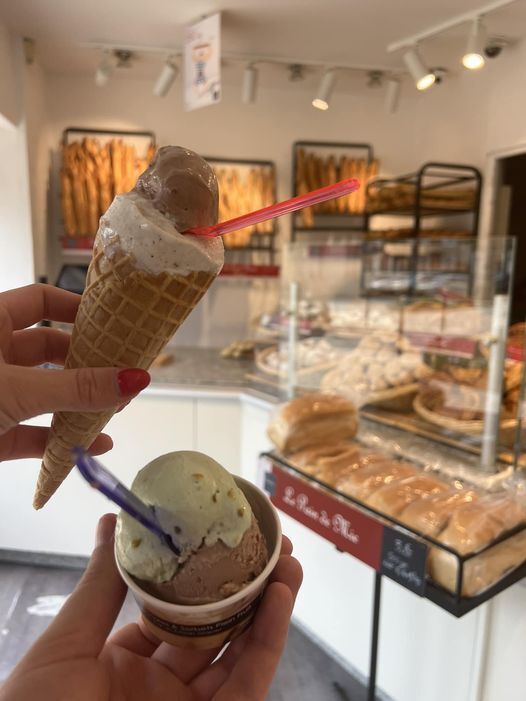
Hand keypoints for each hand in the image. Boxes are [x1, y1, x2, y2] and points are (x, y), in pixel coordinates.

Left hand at [0, 284, 150, 461]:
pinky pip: (30, 433)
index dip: (77, 308)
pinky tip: (91, 446)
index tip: (115, 325)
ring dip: (79, 405)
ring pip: (44, 394)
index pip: (41, 300)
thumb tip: (138, 378)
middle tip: (123, 375)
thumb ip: (76, 387)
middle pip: (49, 350)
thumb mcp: (17, 389)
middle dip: (88, 364)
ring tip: (115, 410)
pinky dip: (58, 440)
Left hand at [0, 514, 302, 700]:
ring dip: (271, 607)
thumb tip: (112, 522)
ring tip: (288, 563)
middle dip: (248, 588)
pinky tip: (280, 599)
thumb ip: (99, 587)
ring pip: (242, 654)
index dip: (203, 576)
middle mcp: (162, 688)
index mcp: (124, 666)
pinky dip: (270, 642)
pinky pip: (249, 685)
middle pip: (218, 630)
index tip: (223, 538)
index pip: (174, 612)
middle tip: (271, 546)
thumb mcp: (67, 645)